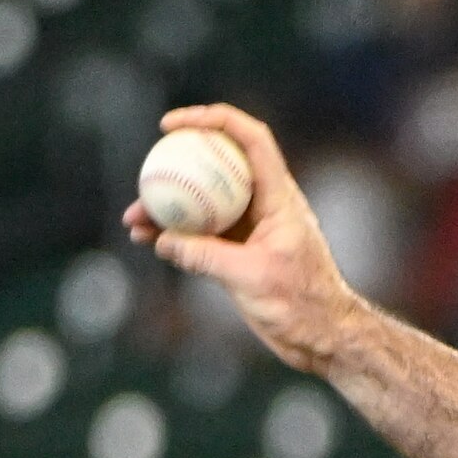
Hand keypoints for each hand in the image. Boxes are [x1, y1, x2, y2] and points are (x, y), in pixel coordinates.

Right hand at [124, 103, 368, 378]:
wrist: (324, 337)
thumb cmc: (302, 305)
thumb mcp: (250, 278)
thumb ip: (206, 257)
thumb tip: (163, 240)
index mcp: (279, 198)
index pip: (250, 140)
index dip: (213, 120)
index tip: (173, 125)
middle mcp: (265, 205)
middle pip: (219, 166)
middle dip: (179, 163)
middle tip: (146, 168)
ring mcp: (251, 228)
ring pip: (204, 202)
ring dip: (169, 206)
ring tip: (133, 218)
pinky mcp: (239, 252)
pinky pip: (201, 233)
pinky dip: (176, 234)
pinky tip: (148, 240)